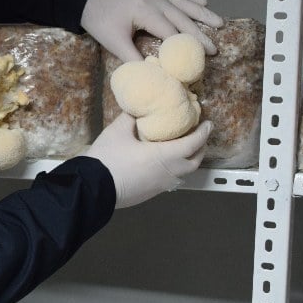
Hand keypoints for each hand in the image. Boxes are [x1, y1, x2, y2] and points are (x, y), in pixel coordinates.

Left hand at [80, 0, 223, 61]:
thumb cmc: (99, 20)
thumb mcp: (114, 43)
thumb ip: (134, 59)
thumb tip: (153, 75)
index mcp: (145, 10)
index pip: (172, 32)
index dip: (187, 46)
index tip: (200, 59)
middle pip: (183, 18)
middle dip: (200, 34)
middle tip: (216, 48)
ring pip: (184, 3)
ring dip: (202, 14)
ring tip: (220, 23)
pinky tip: (203, 1)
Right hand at [85, 113, 212, 208]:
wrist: (93, 188)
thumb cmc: (109, 158)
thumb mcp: (118, 131)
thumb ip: (132, 117)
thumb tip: (139, 108)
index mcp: (165, 156)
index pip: (193, 143)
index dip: (203, 133)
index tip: (208, 123)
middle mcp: (169, 172)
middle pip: (194, 161)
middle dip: (200, 147)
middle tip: (198, 134)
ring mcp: (161, 185)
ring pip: (184, 172)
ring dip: (189, 159)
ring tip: (183, 147)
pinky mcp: (152, 193)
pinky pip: (172, 179)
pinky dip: (176, 168)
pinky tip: (165, 162)